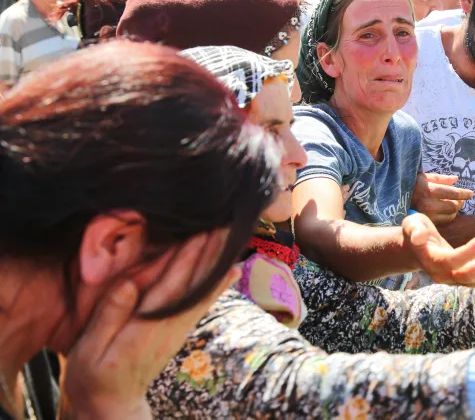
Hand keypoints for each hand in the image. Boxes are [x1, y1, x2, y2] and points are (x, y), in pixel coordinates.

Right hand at [64, 232, 239, 419]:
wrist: (112, 405)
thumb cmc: (94, 375)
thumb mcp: (89, 349)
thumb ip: (109, 316)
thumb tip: (128, 283)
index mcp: (145, 326)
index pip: (171, 285)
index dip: (187, 258)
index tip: (202, 232)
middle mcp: (169, 325)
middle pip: (193, 283)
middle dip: (209, 253)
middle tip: (226, 224)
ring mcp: (178, 328)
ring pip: (202, 290)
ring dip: (217, 263)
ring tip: (231, 237)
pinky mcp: (180, 330)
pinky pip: (202, 302)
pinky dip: (218, 285)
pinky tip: (232, 270)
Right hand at [402, 213, 474, 286]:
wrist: (416, 249)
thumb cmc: (416, 231)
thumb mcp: (412, 224)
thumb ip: (414, 229)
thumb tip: (418, 236)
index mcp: (431, 261)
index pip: (452, 261)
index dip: (470, 252)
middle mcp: (442, 276)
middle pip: (468, 275)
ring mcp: (453, 280)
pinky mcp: (462, 279)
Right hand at [410, 173, 473, 224]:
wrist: (396, 198)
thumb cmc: (412, 185)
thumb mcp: (426, 177)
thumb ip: (442, 179)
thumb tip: (457, 179)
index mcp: (430, 190)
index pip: (453, 193)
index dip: (464, 194)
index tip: (471, 194)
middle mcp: (429, 205)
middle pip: (454, 207)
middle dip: (459, 202)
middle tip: (460, 199)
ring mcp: (428, 216)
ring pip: (450, 215)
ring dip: (454, 210)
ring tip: (453, 204)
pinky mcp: (427, 222)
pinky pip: (443, 221)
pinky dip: (447, 216)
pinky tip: (445, 211)